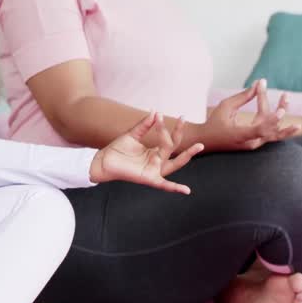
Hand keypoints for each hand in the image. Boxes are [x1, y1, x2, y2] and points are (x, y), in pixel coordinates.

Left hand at [90, 112, 204, 193]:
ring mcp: (154, 170)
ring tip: (198, 145)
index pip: (167, 139)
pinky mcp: (148, 178)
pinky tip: (186, 190)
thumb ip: (144, 125)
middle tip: (185, 120)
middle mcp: (157, 161)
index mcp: (155, 152)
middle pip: (174, 148)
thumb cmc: (117, 150)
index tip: (160, 115)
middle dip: (180, 135)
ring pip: (174, 163)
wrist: (103, 161)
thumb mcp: (132, 135)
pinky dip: (174, 188)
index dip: (165, 126)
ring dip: (186, 155)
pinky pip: (164, 185)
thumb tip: (155, 112)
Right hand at [202, 80, 300, 150]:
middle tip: (285, 94)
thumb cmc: (214, 122)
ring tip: (290, 104)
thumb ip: (242, 97)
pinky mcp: (257, 141)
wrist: (208, 140)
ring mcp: (255, 143)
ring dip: (285, 118)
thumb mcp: (225, 107)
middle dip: (279, 108)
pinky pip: (273, 135)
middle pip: (271, 126)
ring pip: (276, 133)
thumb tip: (258, 85)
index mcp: (240, 135)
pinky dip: (283, 129)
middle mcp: (251, 142)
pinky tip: (292, 121)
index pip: (260, 129)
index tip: (281, 111)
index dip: (272, 120)